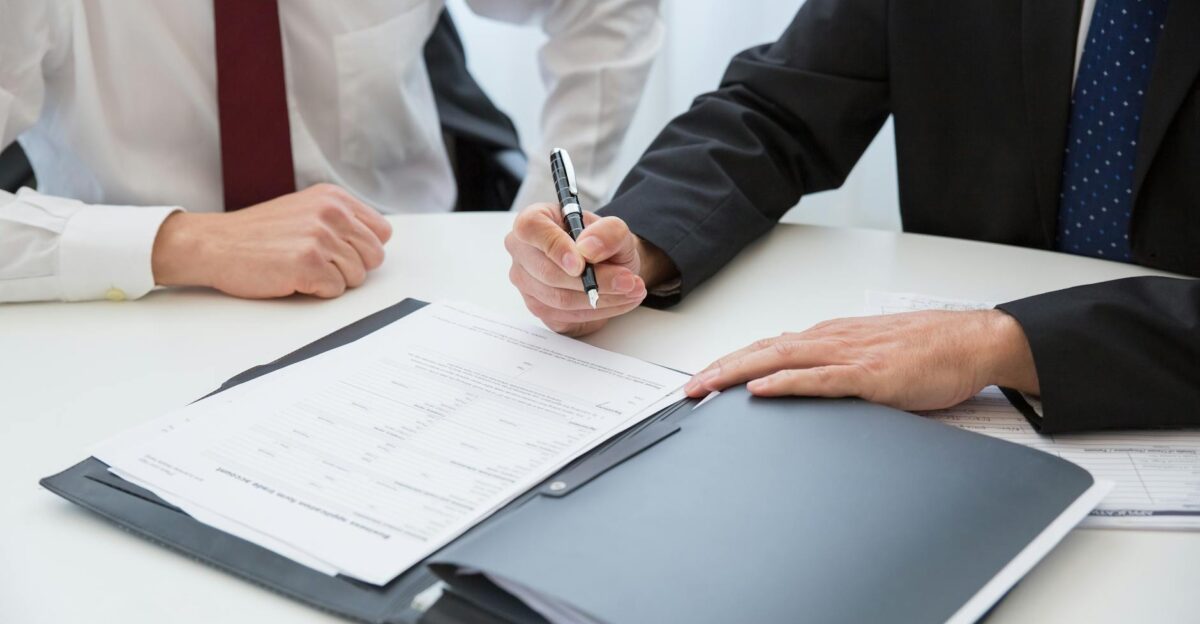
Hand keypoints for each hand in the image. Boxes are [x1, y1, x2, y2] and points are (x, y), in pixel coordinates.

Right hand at [152, 184, 391, 298]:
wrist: (215, 244)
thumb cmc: (258, 233)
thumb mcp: (305, 210)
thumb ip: (340, 220)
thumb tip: (374, 243)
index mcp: (334, 198)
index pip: (382, 232)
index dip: (364, 249)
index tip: (341, 252)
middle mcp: (331, 213)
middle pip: (374, 257)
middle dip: (352, 268)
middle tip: (320, 265)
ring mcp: (321, 237)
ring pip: (357, 277)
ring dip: (332, 280)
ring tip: (302, 268)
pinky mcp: (309, 264)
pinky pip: (336, 290)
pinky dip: (317, 291)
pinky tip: (293, 278)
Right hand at [505, 203, 674, 335]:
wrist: (608, 265)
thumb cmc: (602, 244)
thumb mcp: (616, 230)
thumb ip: (607, 232)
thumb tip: (589, 249)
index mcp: (534, 221)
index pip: (531, 229)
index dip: (555, 247)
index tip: (582, 264)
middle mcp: (523, 252)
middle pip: (548, 273)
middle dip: (594, 280)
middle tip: (628, 280)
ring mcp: (527, 284)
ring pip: (560, 299)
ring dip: (602, 298)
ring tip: (631, 289)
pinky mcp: (539, 309)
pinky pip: (567, 316)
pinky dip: (598, 311)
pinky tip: (619, 301)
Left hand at [683, 310, 1038, 409]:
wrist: (973, 341)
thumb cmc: (929, 351)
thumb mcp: (871, 355)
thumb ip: (837, 367)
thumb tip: (804, 382)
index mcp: (831, 336)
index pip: (768, 347)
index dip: (731, 361)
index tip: (702, 378)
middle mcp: (832, 339)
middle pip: (762, 350)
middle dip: (720, 370)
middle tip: (687, 389)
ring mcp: (849, 355)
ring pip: (779, 359)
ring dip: (737, 373)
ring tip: (706, 387)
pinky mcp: (870, 375)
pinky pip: (818, 379)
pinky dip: (785, 382)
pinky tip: (760, 389)